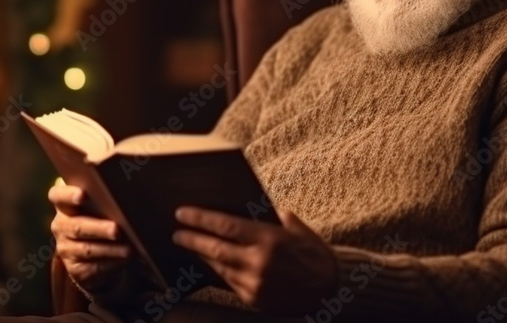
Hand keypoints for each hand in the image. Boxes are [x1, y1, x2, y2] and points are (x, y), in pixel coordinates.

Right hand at [49, 177, 131, 291]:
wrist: (99, 253)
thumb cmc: (103, 218)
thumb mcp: (101, 206)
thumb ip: (105, 198)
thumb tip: (127, 197)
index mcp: (64, 204)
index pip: (58, 195)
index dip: (68, 195)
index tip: (82, 195)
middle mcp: (61, 225)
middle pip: (77, 226)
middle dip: (99, 228)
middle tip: (116, 230)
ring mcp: (66, 248)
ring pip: (87, 249)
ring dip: (109, 249)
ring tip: (127, 249)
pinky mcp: (75, 268)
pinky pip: (94, 267)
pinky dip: (111, 262)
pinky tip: (124, 258)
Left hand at [172, 207, 337, 313]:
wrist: (331, 289)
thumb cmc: (313, 252)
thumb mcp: (296, 227)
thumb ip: (272, 216)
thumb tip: (246, 207)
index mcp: (269, 239)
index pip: (225, 226)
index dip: (200, 219)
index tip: (182, 213)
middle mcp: (259, 262)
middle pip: (215, 248)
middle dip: (192, 239)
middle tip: (176, 232)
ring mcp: (255, 284)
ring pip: (218, 267)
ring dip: (201, 256)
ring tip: (189, 246)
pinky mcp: (254, 299)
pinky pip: (228, 283)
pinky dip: (217, 271)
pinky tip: (209, 263)